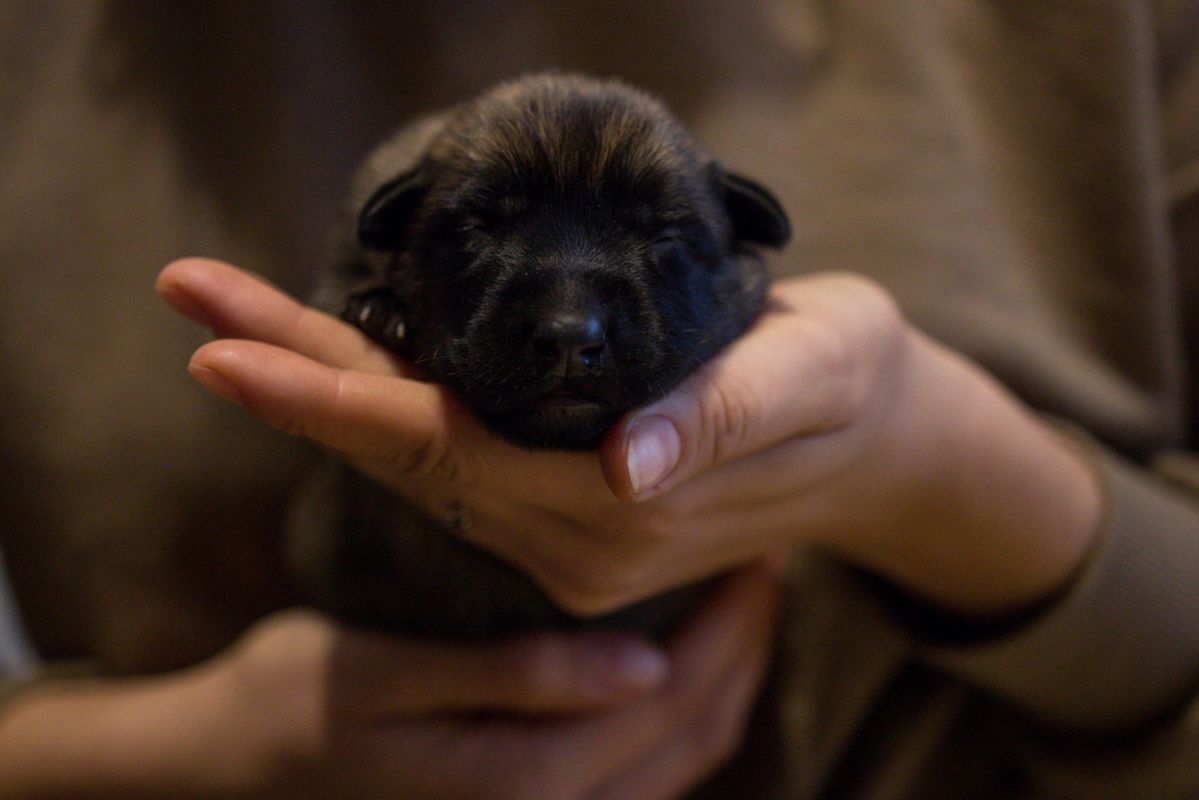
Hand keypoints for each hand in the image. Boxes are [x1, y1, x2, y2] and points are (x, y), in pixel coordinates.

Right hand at [0, 563, 779, 799]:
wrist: (230, 773)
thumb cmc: (294, 706)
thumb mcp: (386, 677)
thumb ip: (514, 676)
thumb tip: (641, 664)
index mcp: (526, 780)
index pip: (670, 699)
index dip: (726, 623)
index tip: (754, 547)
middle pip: (694, 731)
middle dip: (745, 645)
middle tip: (769, 558)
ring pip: (683, 759)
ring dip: (728, 679)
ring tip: (750, 601)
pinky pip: (648, 773)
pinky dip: (688, 715)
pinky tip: (689, 660)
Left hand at [158, 258, 1100, 617]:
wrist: (876, 439)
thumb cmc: (849, 385)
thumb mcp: (813, 375)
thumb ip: (725, 417)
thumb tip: (628, 464)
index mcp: (622, 508)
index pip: (443, 447)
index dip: (329, 399)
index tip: (220, 348)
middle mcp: (578, 540)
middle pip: (404, 452)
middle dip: (291, 378)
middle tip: (191, 296)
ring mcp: (570, 541)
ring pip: (420, 460)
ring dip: (323, 391)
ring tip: (233, 318)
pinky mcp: (574, 518)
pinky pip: (456, 464)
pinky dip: (384, 412)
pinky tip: (336, 367)